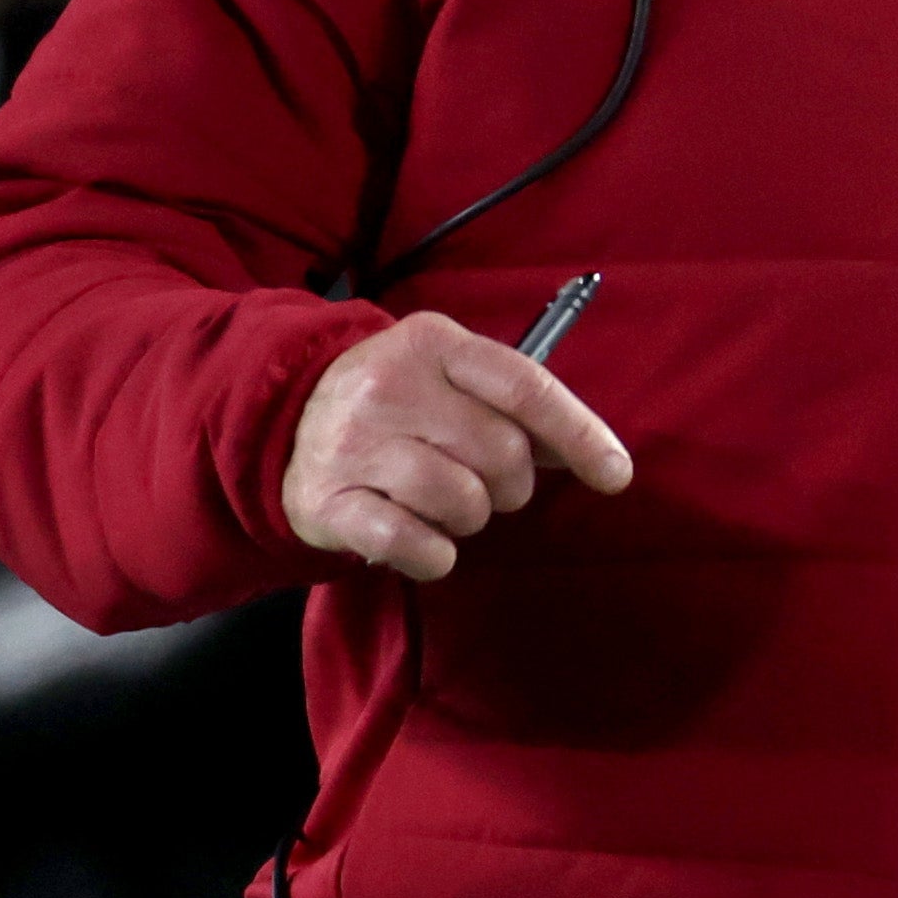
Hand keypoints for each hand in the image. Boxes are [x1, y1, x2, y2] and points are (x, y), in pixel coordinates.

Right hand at [282, 311, 632, 582]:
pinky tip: (422, 538)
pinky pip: (416, 545)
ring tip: (442, 502)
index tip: (615, 474)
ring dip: (469, 518)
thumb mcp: (449, 376)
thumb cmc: (395, 403)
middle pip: (502, 453)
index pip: (525, 387)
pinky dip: (434, 554)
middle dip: (510, 484)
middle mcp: (390, 386)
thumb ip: (516, 405)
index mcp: (431, 343)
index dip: (579, 434)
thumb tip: (593, 454)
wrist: (283, 421)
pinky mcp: (329, 501)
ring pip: (463, 502)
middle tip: (483, 482)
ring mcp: (354, 444)